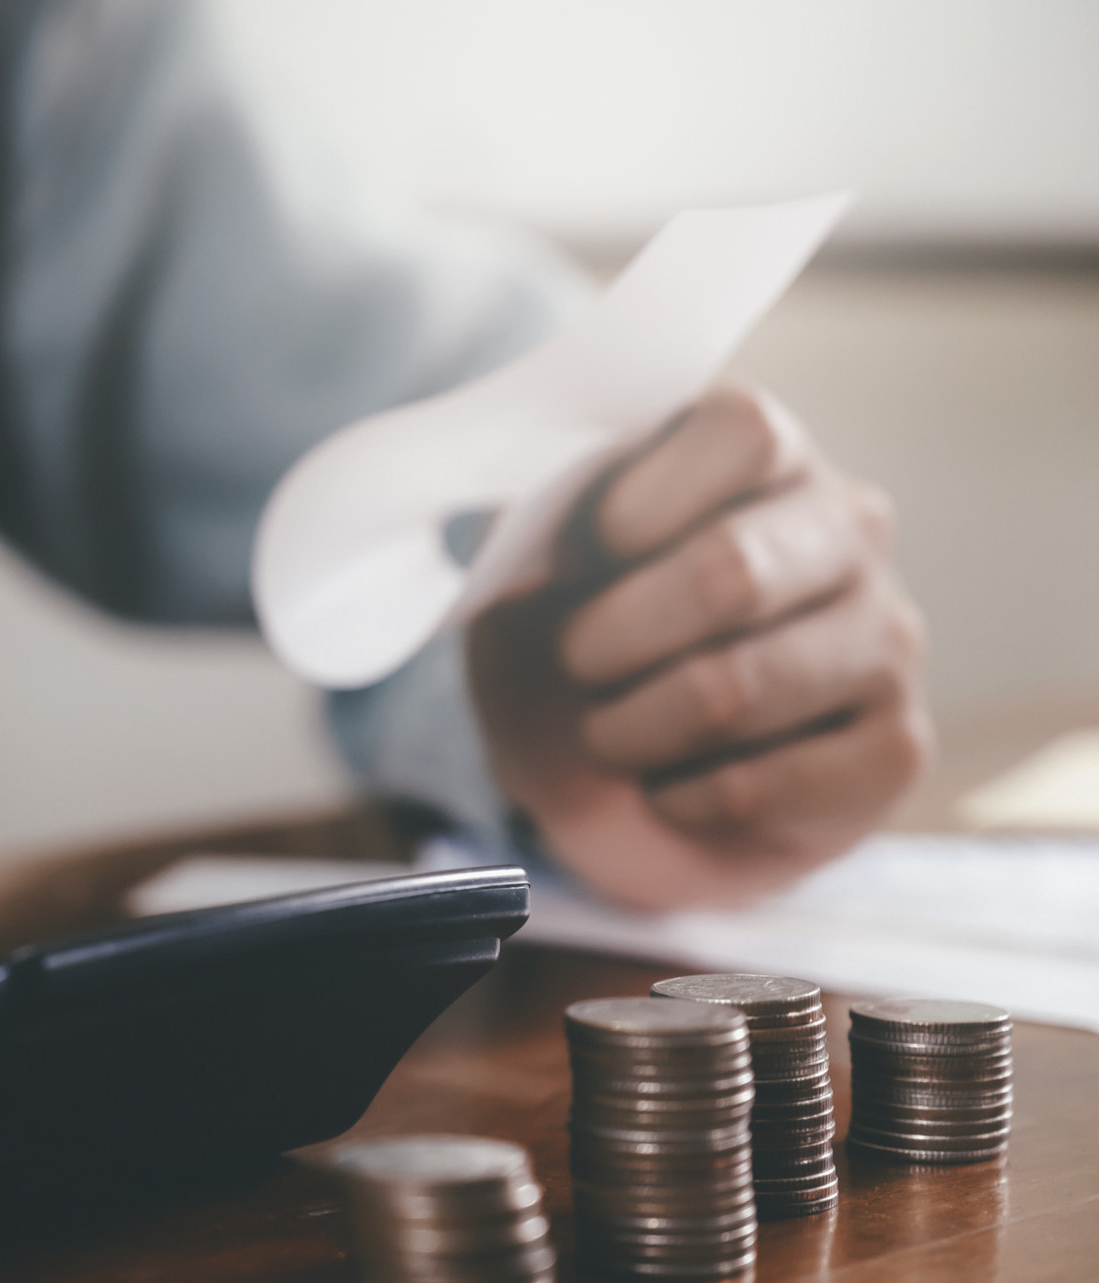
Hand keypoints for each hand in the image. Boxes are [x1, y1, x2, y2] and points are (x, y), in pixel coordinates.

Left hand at [466, 388, 931, 908]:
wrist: (622, 747)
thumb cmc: (577, 619)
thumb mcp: (531, 549)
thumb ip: (513, 506)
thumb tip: (443, 512)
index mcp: (764, 453)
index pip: (742, 429)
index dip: (643, 498)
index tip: (591, 548)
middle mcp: (847, 529)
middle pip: (731, 570)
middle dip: (613, 636)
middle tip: (577, 663)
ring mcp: (883, 637)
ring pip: (739, 689)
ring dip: (633, 727)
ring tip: (607, 731)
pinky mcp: (893, 748)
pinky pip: (773, 786)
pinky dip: (684, 797)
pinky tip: (666, 784)